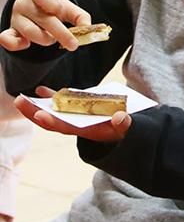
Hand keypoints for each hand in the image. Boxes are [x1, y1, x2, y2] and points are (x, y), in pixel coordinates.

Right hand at [0, 0, 90, 51]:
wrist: (32, 6)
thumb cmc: (53, 6)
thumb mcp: (67, 6)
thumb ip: (80, 16)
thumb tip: (87, 28)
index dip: (54, 5)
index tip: (62, 13)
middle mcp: (24, 5)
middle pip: (43, 20)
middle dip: (61, 34)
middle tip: (73, 45)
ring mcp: (16, 18)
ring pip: (30, 32)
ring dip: (46, 40)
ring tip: (53, 39)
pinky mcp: (10, 31)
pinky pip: (7, 39)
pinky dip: (15, 45)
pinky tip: (27, 46)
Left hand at [14, 86, 130, 142]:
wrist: (123, 131)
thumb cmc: (124, 131)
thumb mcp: (126, 129)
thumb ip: (124, 124)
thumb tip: (120, 117)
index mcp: (87, 131)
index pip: (66, 128)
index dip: (53, 122)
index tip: (40, 115)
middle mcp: (77, 126)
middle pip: (52, 121)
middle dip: (34, 113)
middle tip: (20, 101)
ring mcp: (75, 119)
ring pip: (53, 114)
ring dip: (37, 106)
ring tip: (22, 98)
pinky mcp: (77, 111)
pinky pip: (61, 105)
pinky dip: (51, 98)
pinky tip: (41, 90)